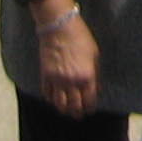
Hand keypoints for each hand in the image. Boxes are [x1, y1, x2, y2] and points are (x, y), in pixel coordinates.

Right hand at [36, 4, 100, 118]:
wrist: (59, 26)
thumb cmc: (81, 37)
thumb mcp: (95, 54)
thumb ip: (96, 74)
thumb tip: (96, 89)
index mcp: (87, 76)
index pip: (89, 100)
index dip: (90, 108)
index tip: (90, 109)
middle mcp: (72, 82)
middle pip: (74, 106)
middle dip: (77, 112)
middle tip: (79, 113)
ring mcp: (57, 81)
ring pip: (60, 104)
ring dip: (64, 110)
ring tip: (67, 110)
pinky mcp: (45, 76)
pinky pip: (47, 94)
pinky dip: (51, 100)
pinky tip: (56, 99)